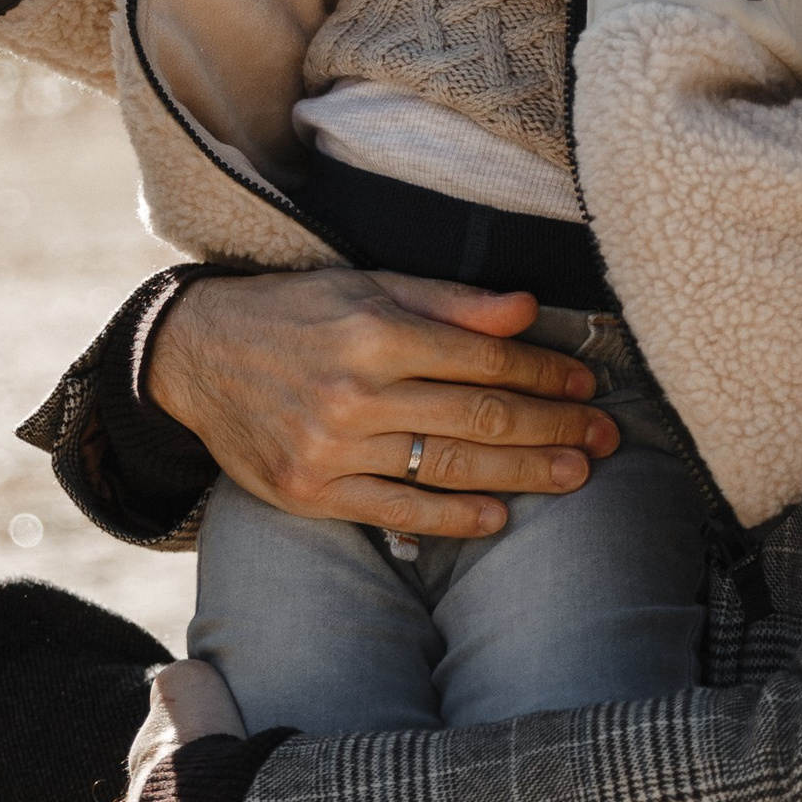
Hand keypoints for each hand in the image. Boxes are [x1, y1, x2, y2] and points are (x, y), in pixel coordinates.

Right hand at [144, 267, 617, 537]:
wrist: (196, 357)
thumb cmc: (295, 313)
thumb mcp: (366, 285)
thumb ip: (449, 303)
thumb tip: (527, 310)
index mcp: (375, 332)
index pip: (485, 359)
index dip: (546, 373)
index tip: (587, 383)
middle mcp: (356, 393)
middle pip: (480, 418)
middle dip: (554, 428)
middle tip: (606, 438)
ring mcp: (332, 448)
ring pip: (449, 467)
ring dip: (524, 474)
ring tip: (576, 475)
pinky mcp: (311, 492)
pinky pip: (399, 511)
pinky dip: (454, 516)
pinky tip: (499, 514)